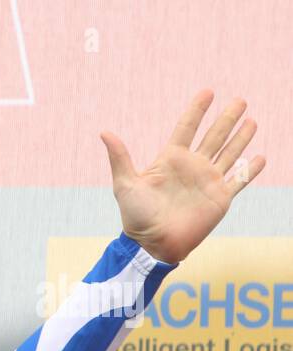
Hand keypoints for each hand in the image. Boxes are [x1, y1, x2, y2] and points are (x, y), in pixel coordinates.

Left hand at [100, 89, 265, 264]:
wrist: (153, 245)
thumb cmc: (136, 217)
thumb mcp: (125, 184)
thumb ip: (120, 157)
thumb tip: (104, 132)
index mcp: (170, 160)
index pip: (186, 128)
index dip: (197, 110)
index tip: (207, 92)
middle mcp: (192, 167)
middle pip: (213, 136)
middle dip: (227, 119)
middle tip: (240, 100)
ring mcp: (207, 182)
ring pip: (229, 153)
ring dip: (241, 138)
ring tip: (251, 121)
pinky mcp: (220, 198)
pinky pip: (239, 180)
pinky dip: (250, 169)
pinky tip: (260, 157)